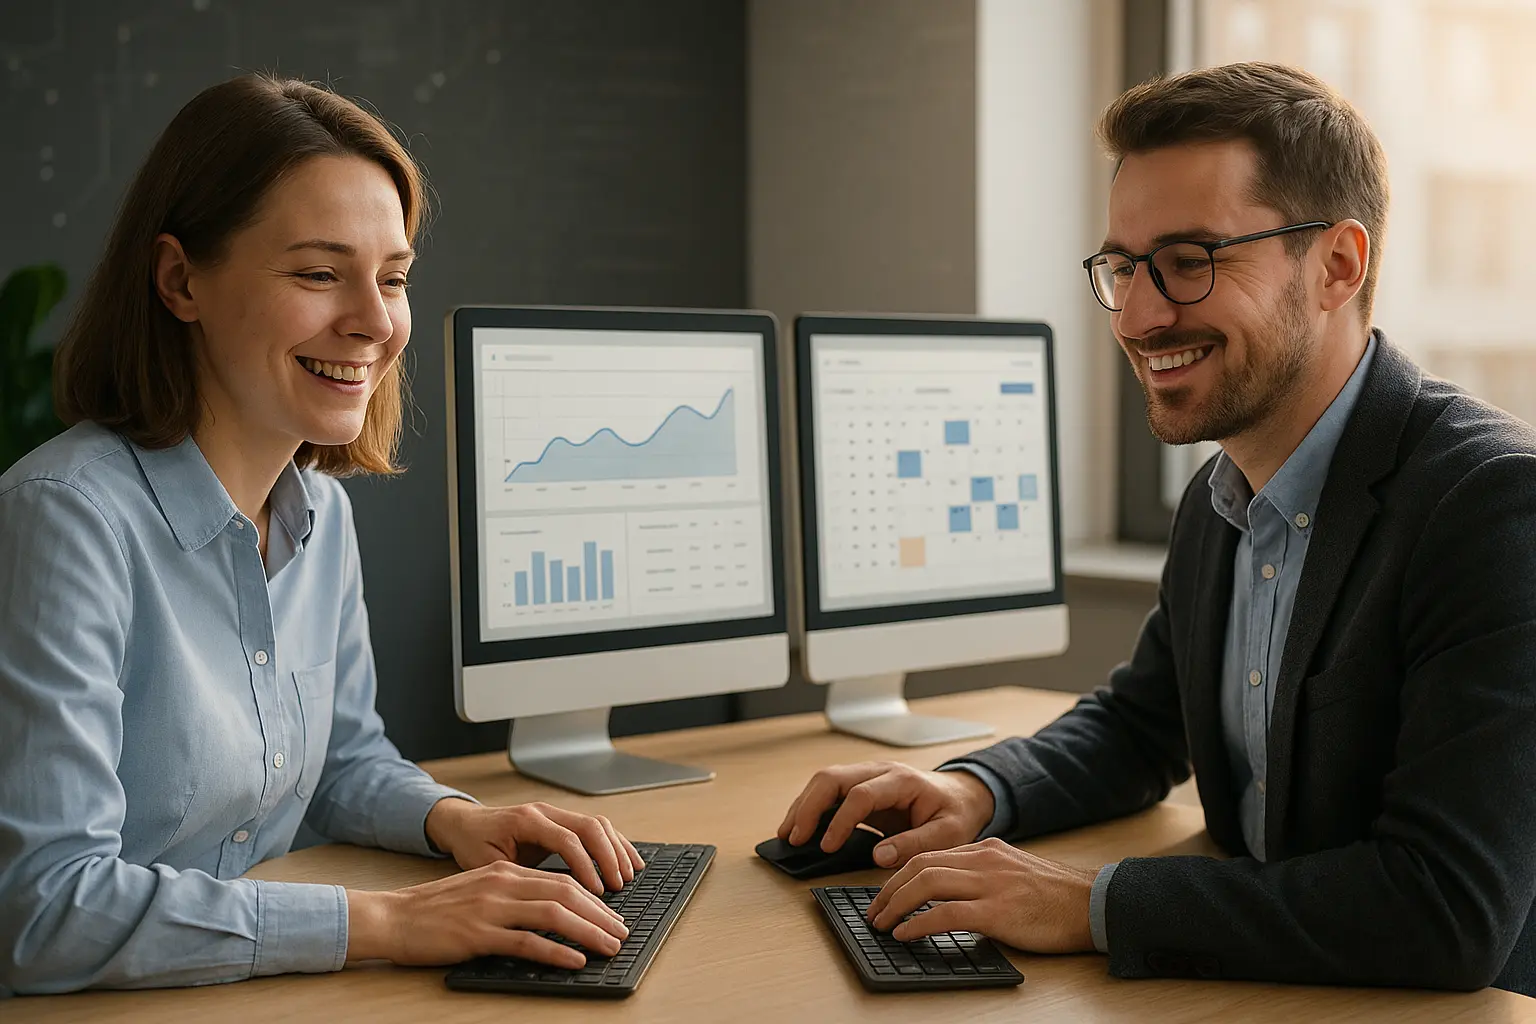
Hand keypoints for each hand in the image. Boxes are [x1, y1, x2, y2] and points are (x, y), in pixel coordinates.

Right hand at [346, 861, 629, 967]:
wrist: (392, 918)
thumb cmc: (434, 910)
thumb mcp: (480, 890)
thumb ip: (513, 895)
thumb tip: (552, 911)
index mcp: (505, 871)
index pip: (561, 879)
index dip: (593, 899)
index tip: (613, 916)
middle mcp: (502, 883)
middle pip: (566, 893)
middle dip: (600, 914)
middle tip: (621, 933)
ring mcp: (490, 908)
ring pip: (553, 914)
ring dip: (588, 931)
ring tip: (609, 946)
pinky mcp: (477, 934)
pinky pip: (526, 941)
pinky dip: (555, 950)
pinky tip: (574, 960)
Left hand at [425, 797, 644, 893]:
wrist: (463, 824)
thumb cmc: (472, 845)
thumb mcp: (488, 865)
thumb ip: (519, 878)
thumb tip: (549, 901)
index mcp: (527, 820)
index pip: (568, 840)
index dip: (587, 866)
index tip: (598, 891)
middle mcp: (545, 811)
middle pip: (590, 826)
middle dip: (609, 857)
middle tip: (620, 885)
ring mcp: (555, 813)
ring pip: (597, 823)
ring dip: (617, 849)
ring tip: (629, 875)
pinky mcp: (561, 820)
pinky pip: (594, 827)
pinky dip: (613, 843)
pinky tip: (626, 860)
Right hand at [776, 762, 995, 867]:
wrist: (961, 795)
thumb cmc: (954, 812)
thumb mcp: (948, 833)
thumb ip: (915, 844)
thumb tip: (878, 857)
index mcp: (902, 780)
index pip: (860, 794)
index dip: (840, 820)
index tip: (827, 846)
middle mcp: (880, 771)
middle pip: (833, 778)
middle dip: (809, 807)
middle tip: (795, 837)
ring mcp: (867, 776)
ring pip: (825, 781)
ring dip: (803, 805)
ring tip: (787, 834)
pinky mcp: (860, 787)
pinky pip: (829, 791)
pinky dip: (810, 807)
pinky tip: (799, 827)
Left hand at [865, 838, 1097, 953]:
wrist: (1095, 905)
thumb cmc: (1058, 898)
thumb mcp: (1015, 873)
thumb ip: (985, 876)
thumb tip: (950, 896)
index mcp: (987, 850)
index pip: (930, 854)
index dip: (900, 873)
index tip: (885, 893)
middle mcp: (984, 860)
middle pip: (920, 864)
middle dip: (889, 888)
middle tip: (874, 911)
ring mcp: (991, 884)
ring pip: (927, 883)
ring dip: (896, 904)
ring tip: (882, 924)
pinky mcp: (998, 911)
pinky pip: (946, 913)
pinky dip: (919, 923)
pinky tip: (906, 934)